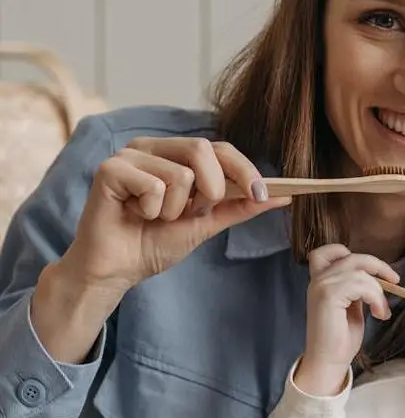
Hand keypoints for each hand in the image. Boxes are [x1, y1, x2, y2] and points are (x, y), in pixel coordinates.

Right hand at [58, 136, 290, 296]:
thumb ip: (240, 206)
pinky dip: (151, 211)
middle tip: (194, 213)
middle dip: (211, 189)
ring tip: (155, 217)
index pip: (220, 148)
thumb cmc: (155, 243)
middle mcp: (152, 147)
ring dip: (176, 209)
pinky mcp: (110, 168)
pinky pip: (153, 186)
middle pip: (202, 149)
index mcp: (175, 154)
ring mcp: (129, 155)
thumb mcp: (207, 223)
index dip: (244, 169)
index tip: (261, 194)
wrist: (118, 270)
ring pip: (180, 174)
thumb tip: (282, 196)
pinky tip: (134, 216)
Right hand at [296, 244, 399, 395]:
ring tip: (381, 311)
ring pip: (361, 272)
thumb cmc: (340, 337)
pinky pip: (362, 285)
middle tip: (395, 281)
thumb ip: (356, 288)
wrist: (329, 361)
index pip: (328, 251)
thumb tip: (376, 277)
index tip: (375, 270)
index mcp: (320, 280)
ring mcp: (321, 286)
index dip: (352, 254)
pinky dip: (376, 298)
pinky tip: (378, 314)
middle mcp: (318, 280)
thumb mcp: (351, 305)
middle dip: (378, 266)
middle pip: (353, 257)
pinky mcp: (329, 295)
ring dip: (379, 291)